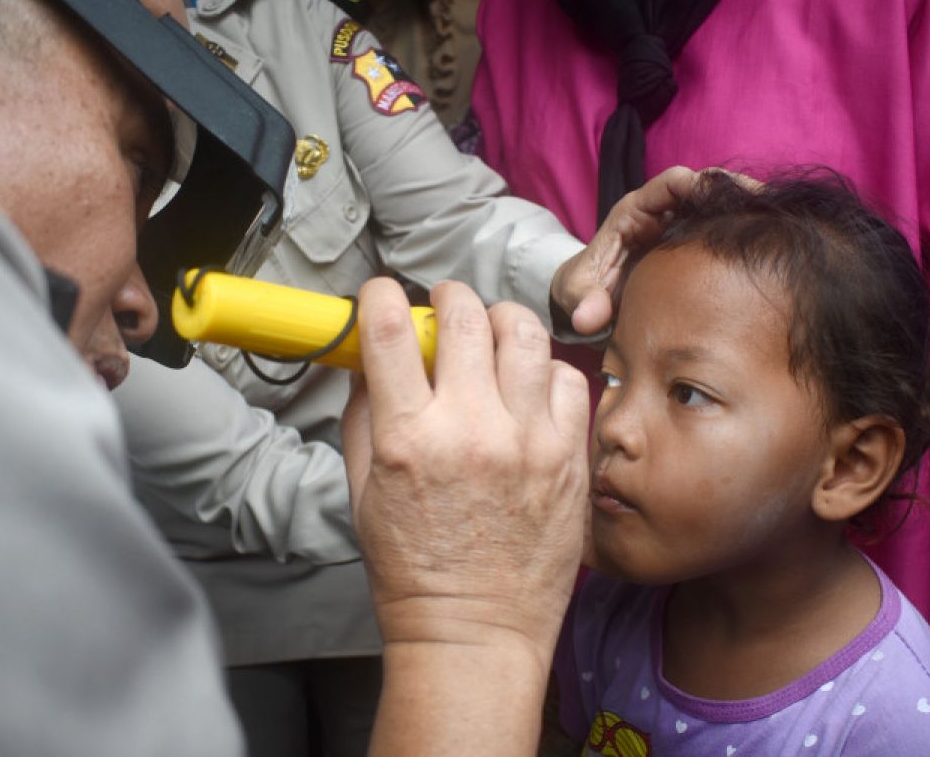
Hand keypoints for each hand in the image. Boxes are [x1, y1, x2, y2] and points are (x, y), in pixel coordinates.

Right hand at [342, 278, 590, 654]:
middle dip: (447, 296)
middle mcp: (470, 429)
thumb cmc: (415, 572)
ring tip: (492, 337)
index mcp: (407, 438)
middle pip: (463, 313)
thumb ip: (363, 417)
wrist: (475, 633)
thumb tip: (369, 361)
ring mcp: (528, 440)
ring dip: (499, 321)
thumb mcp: (361, 493)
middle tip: (444, 309)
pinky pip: (568, 376)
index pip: (387, 328)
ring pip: (522, 330)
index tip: (382, 296)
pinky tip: (529, 389)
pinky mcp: (569, 455)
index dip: (380, 296)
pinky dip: (545, 370)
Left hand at [549, 166, 761, 334]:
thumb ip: (583, 304)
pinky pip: (719, 229)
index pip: (671, 182)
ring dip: (746, 211)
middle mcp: (660, 212)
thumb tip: (587, 319)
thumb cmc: (581, 290)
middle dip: (737, 192)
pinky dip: (742, 233)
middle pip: (705, 186)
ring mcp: (677, 226)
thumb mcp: (577, 296)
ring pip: (717, 206)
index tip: (731, 196)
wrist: (586, 300)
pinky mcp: (691, 244)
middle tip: (772, 207)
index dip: (702, 183)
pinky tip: (769, 247)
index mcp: (634, 212)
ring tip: (780, 225)